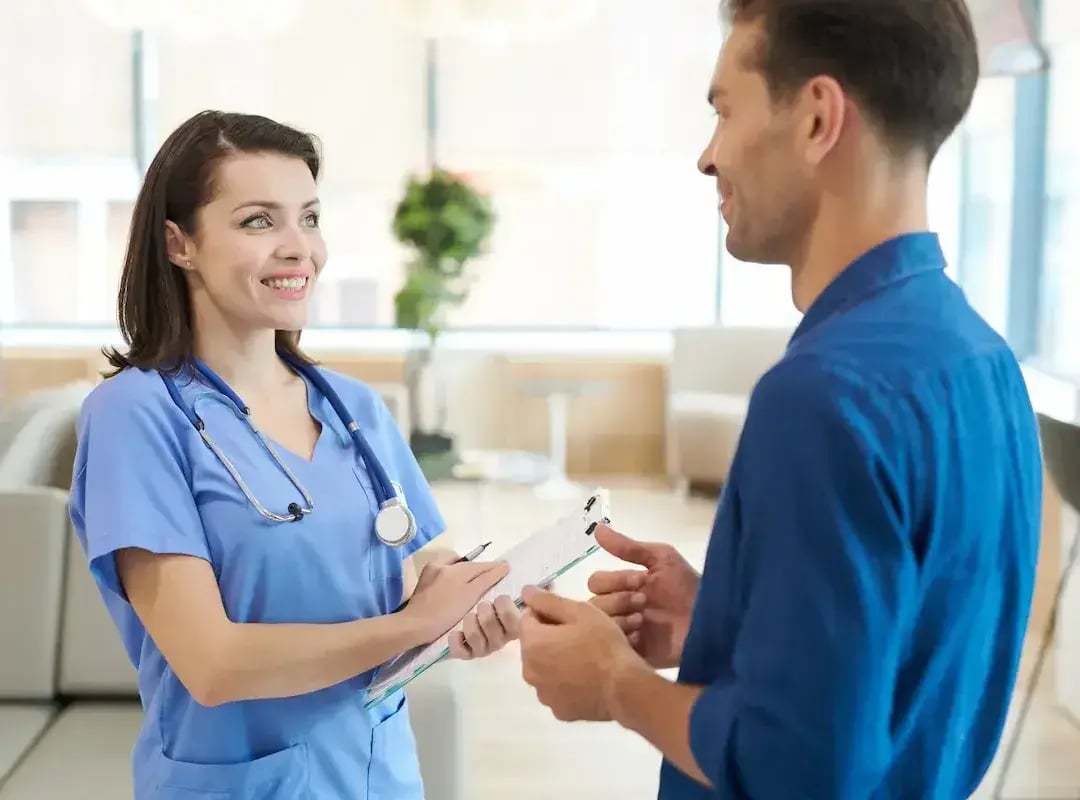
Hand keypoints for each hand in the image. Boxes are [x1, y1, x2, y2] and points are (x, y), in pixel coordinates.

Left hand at [400, 558, 509, 643]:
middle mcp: (443, 564)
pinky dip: (453, 573)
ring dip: (466, 569)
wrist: (415, 625)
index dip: (494, 567)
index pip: (481, 565)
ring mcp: (432, 569)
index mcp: (455, 569)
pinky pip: (445, 570)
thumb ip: (485, 580)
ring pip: (456, 565)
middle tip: (492, 575)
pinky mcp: (425, 578)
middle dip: (480, 568)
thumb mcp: (468, 597)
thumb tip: (502, 566)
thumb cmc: (443, 614)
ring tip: (474, 581)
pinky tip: (455, 585)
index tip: (506, 567)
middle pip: (469, 564)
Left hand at [448, 595, 521, 659]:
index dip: (503, 604)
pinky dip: (455, 639)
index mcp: (513, 628)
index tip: (499, 600)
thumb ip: (509, 597)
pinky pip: (459, 650)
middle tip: (483, 607)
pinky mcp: (467, 655)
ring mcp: (483, 650)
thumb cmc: (490, 608)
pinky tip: (457, 633)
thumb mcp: (502, 600)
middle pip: (488, 621)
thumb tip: (519, 586)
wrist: (465, 620)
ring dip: (469, 621)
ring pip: (473, 634)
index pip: (510, 616)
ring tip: (470, 617)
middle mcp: (500, 642)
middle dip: (483, 609)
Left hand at [519, 585, 645, 721]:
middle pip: (533, 645)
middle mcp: (529, 671)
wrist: (626, 688)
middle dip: (549, 637)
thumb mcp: (580, 612)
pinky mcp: (559, 711)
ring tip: (584, 656)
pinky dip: (565, 682)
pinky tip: (586, 677)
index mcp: (532, 644)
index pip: (526, 619)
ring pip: (543, 668)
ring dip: (555, 660)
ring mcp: (543, 694)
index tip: (567, 615)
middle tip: (579, 634)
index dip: (545, 612)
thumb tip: (525, 591)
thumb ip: (548, 601)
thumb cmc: (603, 645)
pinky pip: (556, 689)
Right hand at [587, 524, 699, 668]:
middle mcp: (621, 608)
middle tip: (644, 602)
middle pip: (595, 603)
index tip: (641, 581)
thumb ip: (628, 547)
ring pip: (601, 625)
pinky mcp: (634, 653)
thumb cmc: (687, 586)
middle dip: (619, 600)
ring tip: (644, 620)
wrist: (710, 618)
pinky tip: (643, 636)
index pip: (597, 581)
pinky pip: (614, 647)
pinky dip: (625, 639)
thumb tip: (597, 528)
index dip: (614, 580)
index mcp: (624, 586)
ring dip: (621, 619)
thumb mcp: (661, 559)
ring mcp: (625, 631)